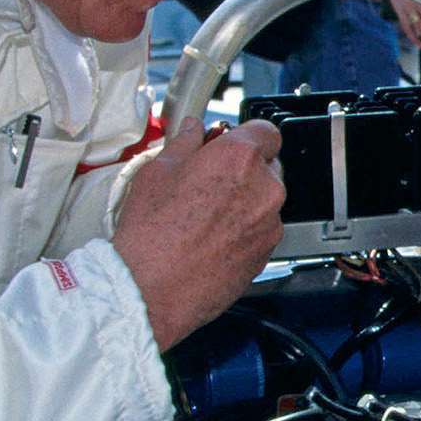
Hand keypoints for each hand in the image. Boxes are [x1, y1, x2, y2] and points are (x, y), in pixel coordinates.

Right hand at [114, 116, 284, 346]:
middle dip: (243, 171)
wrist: (151, 290)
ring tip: (205, 216)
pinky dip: (244, 231)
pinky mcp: (266, 253)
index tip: (231, 144)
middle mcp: (263, 188)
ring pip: (265, 201)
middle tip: (208, 182)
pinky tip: (212, 239)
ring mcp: (269, 224)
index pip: (266, 131)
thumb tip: (192, 131)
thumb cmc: (151, 235)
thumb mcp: (157, 172)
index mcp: (239, 158)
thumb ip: (184, 143)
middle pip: (267, 167)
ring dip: (245, 202)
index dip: (246, 136)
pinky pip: (261, 231)